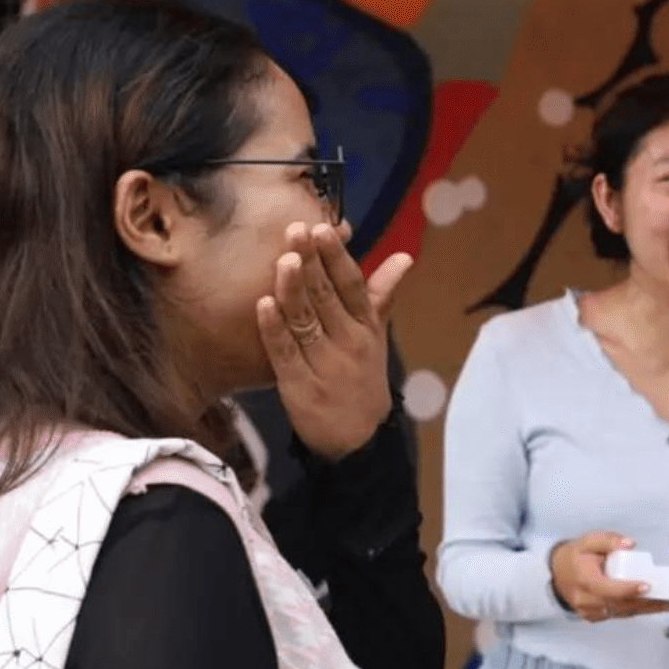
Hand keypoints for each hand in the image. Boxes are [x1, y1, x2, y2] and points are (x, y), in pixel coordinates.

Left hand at [257, 222, 410, 459]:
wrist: (359, 439)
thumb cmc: (363, 379)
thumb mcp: (377, 336)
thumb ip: (382, 294)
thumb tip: (404, 257)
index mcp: (366, 327)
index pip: (352, 285)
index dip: (337, 257)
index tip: (323, 228)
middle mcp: (348, 342)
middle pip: (327, 297)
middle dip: (311, 262)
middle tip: (295, 230)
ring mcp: (323, 364)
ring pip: (306, 320)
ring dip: (294, 289)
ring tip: (282, 259)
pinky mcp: (299, 386)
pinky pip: (284, 352)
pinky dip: (274, 329)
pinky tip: (263, 304)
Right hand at [550, 530, 668, 620]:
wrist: (557, 573)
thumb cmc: (576, 556)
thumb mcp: (589, 540)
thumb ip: (609, 540)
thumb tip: (630, 544)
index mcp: (584, 579)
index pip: (607, 588)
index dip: (628, 589)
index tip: (647, 585)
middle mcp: (586, 599)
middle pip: (620, 605)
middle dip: (648, 603)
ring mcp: (590, 611)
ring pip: (623, 613)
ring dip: (648, 609)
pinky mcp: (595, 617)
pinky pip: (619, 615)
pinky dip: (638, 611)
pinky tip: (656, 606)